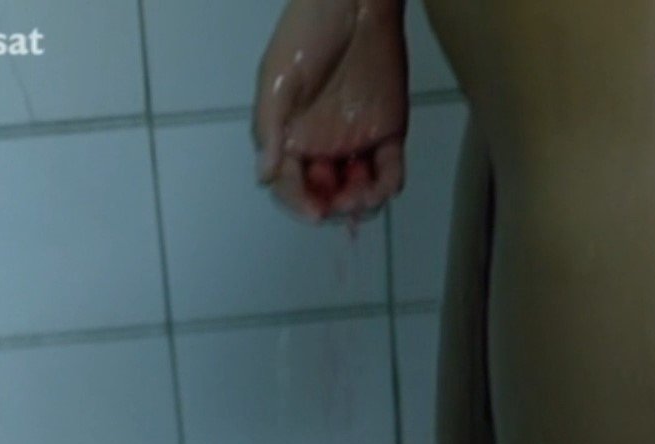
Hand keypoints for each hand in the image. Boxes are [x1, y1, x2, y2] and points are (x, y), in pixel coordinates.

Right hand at [254, 0, 407, 221]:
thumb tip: (264, 175)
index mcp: (291, 138)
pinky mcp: (388, 134)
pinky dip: (387, 185)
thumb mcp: (278, 81)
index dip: (300, 203)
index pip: (292, 185)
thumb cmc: (306, 37)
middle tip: (342, 200)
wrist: (353, 6)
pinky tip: (383, 185)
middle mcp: (322, 147)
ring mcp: (357, 142)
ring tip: (362, 193)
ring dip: (360, 201)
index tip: (315, 212)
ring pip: (359, 189)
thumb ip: (270, 129)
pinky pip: (390, 170)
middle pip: (326, 194)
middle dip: (332, 205)